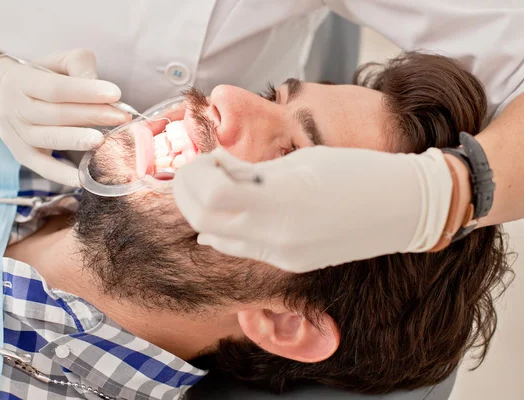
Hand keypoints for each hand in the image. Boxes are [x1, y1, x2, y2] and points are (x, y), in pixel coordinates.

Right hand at [0, 49, 129, 185]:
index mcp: (21, 80)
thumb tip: (103, 89)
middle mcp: (13, 108)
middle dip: (91, 115)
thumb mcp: (59, 61)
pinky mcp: (21, 155)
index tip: (115, 94)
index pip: (55, 88)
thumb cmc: (43, 76)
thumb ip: (80, 66)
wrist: (2, 93)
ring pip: (49, 139)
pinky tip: (82, 178)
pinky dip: (62, 175)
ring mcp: (15, 134)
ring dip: (78, 141)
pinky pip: (42, 167)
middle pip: (55, 114)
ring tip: (103, 141)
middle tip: (121, 117)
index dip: (85, 91)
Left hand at [173, 146, 452, 272]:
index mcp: (282, 199)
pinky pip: (243, 249)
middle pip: (204, 221)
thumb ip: (252, 171)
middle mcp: (277, 235)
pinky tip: (233, 210)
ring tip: (218, 186)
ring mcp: (283, 255)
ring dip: (205, 212)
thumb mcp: (300, 161)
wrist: (403, 208)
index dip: (195, 175)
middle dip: (190, 194)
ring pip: (219, 238)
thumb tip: (215, 168)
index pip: (210, 196)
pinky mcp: (290, 264)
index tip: (202, 158)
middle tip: (198, 171)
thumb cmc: (358, 171)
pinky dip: (227, 229)